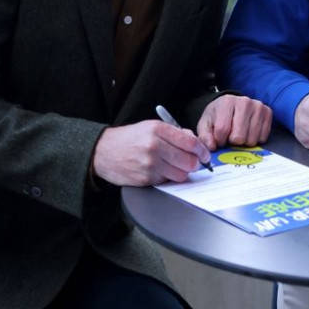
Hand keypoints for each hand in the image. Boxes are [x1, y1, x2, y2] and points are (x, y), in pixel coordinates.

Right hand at [93, 120, 209, 185]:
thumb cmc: (128, 139)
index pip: (190, 142)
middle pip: (189, 161)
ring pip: (181, 175)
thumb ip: (174, 133)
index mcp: (157, 130)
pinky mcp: (145, 179)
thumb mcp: (150, 127)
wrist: (103, 151)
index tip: (204, 154)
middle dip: (195, 164)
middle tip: (192, 162)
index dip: (202, 150)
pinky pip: (167, 182)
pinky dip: (167, 178)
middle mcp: (154, 146)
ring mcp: (149, 164)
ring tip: (174, 166)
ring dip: (182, 172)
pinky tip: (160, 170)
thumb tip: (194, 142)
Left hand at [196, 94, 271, 148]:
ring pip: (252, 140)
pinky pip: (263, 138)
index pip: (222, 130)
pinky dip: (255, 139)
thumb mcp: (205, 125)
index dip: (219, 140)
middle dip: (232, 141)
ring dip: (244, 142)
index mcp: (227, 102)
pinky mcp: (268, 113)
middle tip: (230, 135)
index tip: (219, 138)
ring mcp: (258, 106)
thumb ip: (205, 137)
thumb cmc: (217, 116)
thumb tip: (212, 147)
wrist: (230, 106)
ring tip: (239, 133)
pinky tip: (249, 131)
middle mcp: (244, 101)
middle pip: (239, 137)